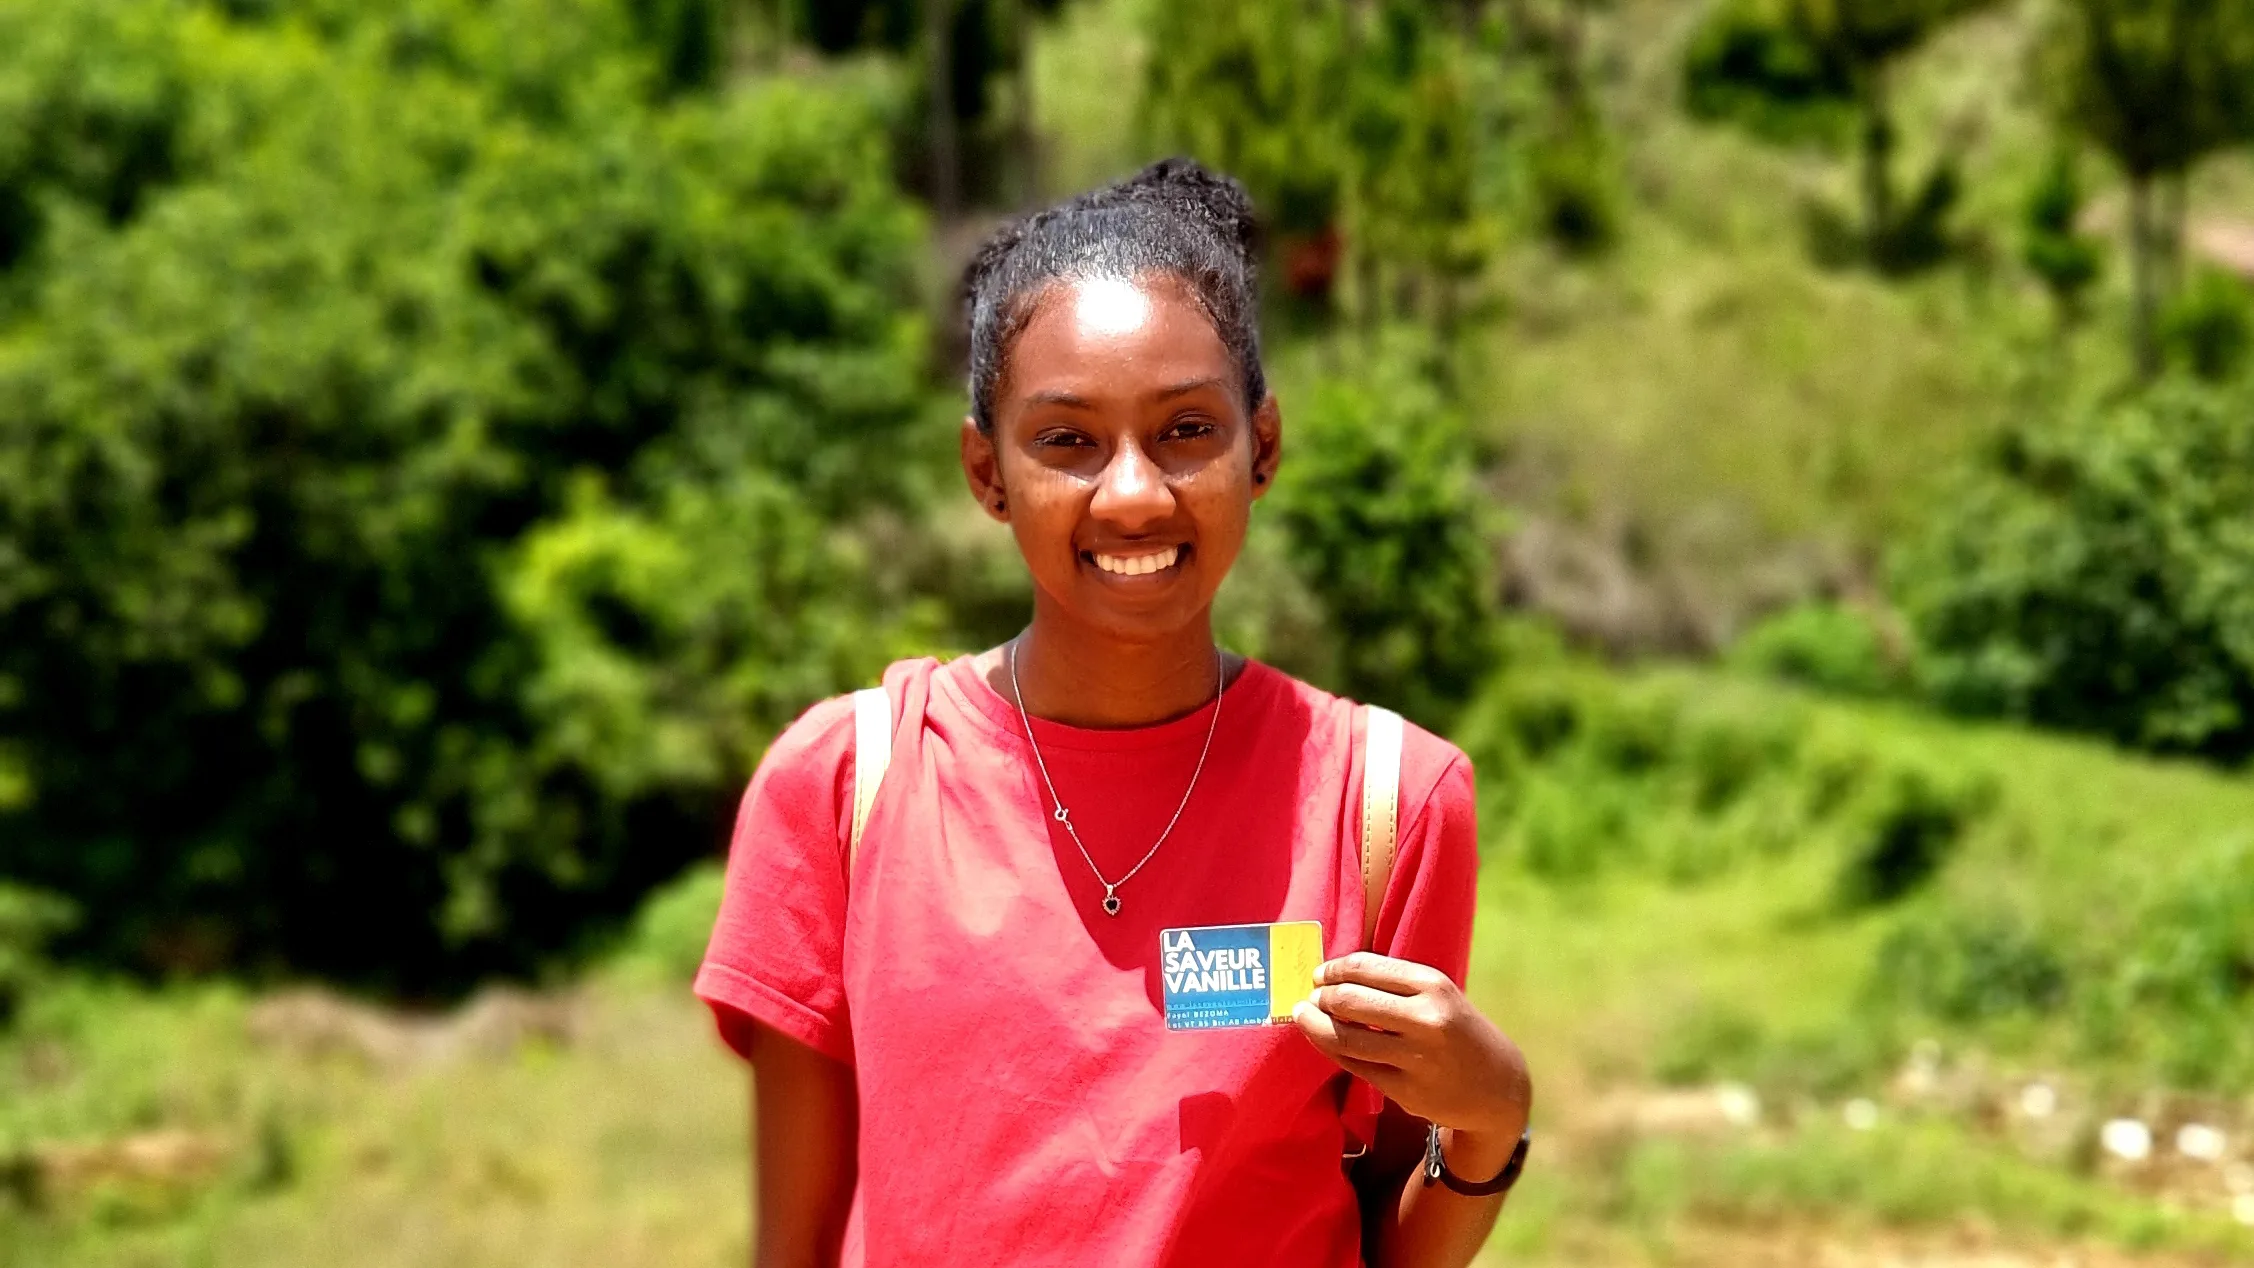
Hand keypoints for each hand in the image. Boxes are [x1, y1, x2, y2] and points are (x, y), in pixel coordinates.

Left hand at [1291, 952, 1531, 1139]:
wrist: (1498, 1087)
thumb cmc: (1459, 1031)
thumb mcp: (1440, 995)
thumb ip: (1395, 984)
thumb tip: (1333, 976)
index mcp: (1433, 985)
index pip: (1364, 968)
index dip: (1332, 970)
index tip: (1320, 974)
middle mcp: (1425, 1019)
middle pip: (1349, 1001)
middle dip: (1321, 997)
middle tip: (1311, 998)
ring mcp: (1415, 1057)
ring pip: (1345, 1038)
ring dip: (1315, 1025)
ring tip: (1305, 1016)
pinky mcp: (1405, 1089)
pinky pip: (1354, 1066)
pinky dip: (1331, 1050)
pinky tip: (1323, 1042)